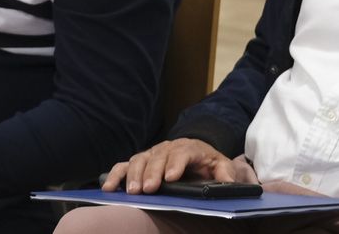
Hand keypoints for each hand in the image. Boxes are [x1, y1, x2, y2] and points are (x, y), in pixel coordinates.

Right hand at [103, 139, 247, 193]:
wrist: (194, 151)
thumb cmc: (206, 162)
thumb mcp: (220, 165)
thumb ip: (225, 173)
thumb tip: (230, 183)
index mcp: (189, 148)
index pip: (182, 152)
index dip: (176, 164)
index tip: (171, 177)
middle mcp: (167, 148)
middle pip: (158, 157)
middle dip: (152, 173)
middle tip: (148, 189)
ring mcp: (151, 154)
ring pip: (139, 160)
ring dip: (134, 175)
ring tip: (132, 191)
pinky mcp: (140, 161)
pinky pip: (124, 165)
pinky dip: (115, 175)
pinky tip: (109, 188)